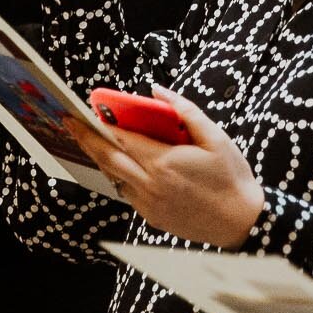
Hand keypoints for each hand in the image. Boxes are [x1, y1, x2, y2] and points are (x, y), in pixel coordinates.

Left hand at [62, 86, 261, 248]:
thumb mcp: (215, 137)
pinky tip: (123, 165)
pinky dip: (121, 176)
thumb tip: (158, 90)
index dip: (102, 124)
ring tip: (91, 142)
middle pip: (108, 159)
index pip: (122, 139)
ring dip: (102, 159)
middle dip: (86, 140)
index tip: (86, 111)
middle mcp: (150, 185)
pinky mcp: (152, 217)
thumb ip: (185, 110)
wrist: (242, 222)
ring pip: (115, 178)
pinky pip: (128, 193)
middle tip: (70, 125)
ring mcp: (149, 204)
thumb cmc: (231, 177)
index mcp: (163, 163)